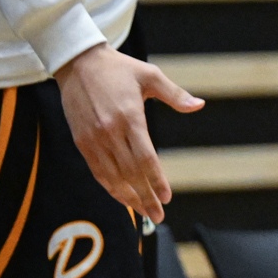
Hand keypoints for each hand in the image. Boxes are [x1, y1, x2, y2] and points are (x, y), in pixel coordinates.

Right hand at [52, 43, 202, 223]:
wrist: (78, 63)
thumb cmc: (118, 68)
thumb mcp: (150, 75)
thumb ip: (175, 94)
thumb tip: (199, 105)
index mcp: (130, 116)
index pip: (146, 158)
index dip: (156, 180)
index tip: (167, 197)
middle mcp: (110, 131)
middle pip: (131, 173)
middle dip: (146, 196)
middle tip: (159, 214)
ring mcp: (94, 139)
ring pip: (112, 177)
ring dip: (129, 198)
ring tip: (144, 213)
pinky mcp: (82, 142)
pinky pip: (97, 172)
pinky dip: (110, 188)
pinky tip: (122, 198)